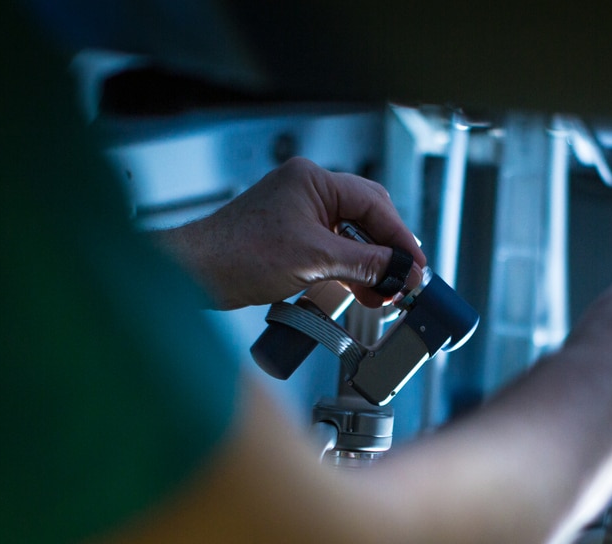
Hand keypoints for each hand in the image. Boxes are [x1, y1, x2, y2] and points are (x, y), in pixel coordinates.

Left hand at [154, 157, 425, 309]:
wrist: (195, 273)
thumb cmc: (238, 254)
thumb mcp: (315, 259)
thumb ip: (365, 263)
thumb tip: (402, 270)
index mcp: (314, 180)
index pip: (374, 204)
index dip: (400, 238)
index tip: (416, 267)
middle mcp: (307, 190)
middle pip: (367, 218)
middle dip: (387, 252)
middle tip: (403, 282)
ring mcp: (298, 213)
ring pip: (350, 236)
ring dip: (369, 266)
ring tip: (383, 295)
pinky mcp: (290, 236)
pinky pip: (332, 249)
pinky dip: (348, 270)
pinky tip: (358, 290)